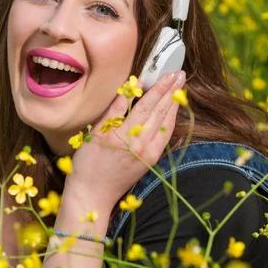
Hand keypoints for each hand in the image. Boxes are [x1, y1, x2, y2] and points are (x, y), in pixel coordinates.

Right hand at [64, 71, 185, 211]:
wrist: (93, 194)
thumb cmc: (87, 163)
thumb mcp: (94, 133)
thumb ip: (113, 111)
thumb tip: (128, 90)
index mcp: (122, 136)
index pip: (144, 106)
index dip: (156, 88)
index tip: (165, 74)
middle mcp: (139, 145)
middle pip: (158, 112)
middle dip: (170, 90)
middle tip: (179, 73)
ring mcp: (148, 153)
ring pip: (166, 122)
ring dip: (174, 102)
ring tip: (180, 85)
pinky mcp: (152, 160)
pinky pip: (166, 135)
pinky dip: (171, 119)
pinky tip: (173, 108)